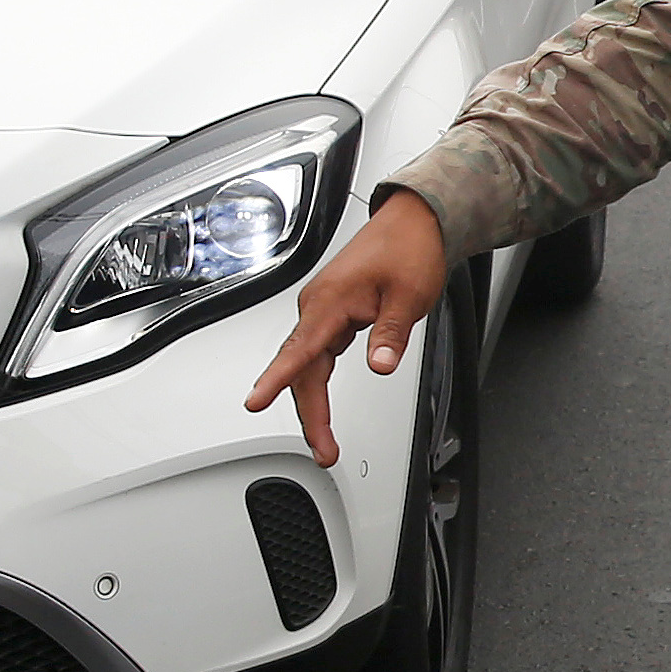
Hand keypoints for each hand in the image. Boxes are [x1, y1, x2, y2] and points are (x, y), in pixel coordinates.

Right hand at [247, 189, 449, 462]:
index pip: (300, 349)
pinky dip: (317, 380)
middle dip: (310, 414)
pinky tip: (319, 402)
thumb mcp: (408, 296)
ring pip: (309, 365)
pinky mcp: (333, 312)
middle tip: (324, 450)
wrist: (415, 222)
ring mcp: (324, 310)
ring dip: (313, 403)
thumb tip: (380, 365)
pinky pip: (317, 353)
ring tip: (324, 440)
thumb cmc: (409, 249)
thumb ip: (390, 334)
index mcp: (330, 301)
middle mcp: (319, 306)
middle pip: (303, 369)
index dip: (276, 379)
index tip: (255, 401)